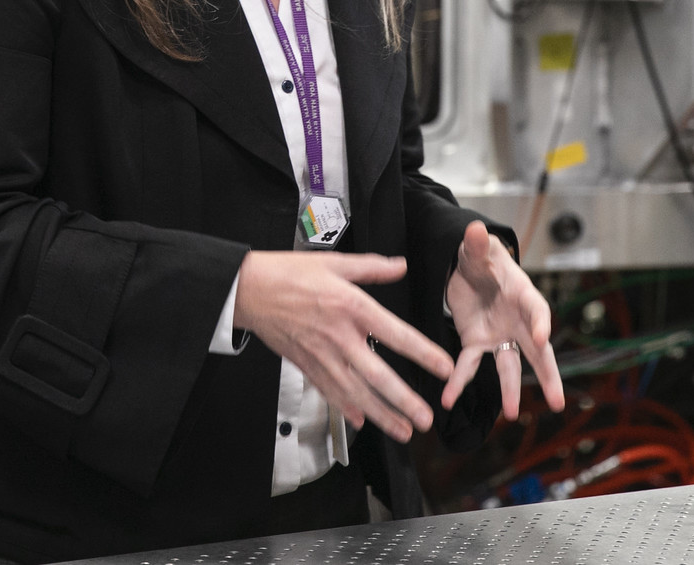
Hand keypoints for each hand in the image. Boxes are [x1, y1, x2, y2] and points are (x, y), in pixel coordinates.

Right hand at [232, 251, 455, 443]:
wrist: (248, 290)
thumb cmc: (287, 274)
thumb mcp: (334, 262)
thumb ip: (372, 267)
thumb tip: (401, 266)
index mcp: (352, 307)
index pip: (396, 334)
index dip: (423, 354)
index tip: (445, 369)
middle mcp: (339, 337)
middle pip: (378, 376)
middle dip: (404, 401)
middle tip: (426, 419)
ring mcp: (322, 356)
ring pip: (356, 393)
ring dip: (381, 415)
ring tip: (403, 431)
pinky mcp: (306, 366)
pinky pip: (330, 392)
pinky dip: (347, 409)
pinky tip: (362, 422)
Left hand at [442, 221, 565, 420]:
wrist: (468, 268)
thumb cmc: (483, 257)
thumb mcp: (478, 249)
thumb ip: (477, 244)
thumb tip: (475, 230)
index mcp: (523, 295)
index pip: (537, 311)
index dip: (541, 324)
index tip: (543, 338)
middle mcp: (517, 321)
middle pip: (538, 352)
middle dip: (548, 376)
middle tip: (557, 401)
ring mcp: (499, 335)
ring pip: (510, 367)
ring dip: (510, 391)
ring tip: (510, 414)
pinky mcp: (476, 342)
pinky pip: (469, 366)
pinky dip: (459, 382)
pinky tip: (448, 399)